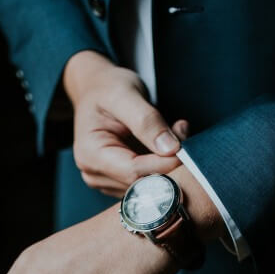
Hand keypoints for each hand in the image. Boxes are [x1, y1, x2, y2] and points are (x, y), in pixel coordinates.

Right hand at [64, 50, 188, 197]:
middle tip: (182, 132)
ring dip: (169, 163)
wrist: (97, 88)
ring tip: (173, 131)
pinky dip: (164, 164)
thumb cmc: (107, 88)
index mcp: (90, 155)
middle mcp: (95, 174)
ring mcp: (108, 180)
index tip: (184, 147)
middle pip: (143, 183)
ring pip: (150, 185)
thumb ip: (146, 121)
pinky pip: (150, 180)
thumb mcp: (125, 95)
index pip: (134, 172)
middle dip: (168, 163)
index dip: (164, 164)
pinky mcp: (122, 180)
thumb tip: (170, 149)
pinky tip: (167, 142)